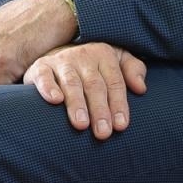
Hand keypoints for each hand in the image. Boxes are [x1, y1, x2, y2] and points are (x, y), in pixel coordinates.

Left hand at [0, 0, 78, 85]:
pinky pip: (4, 86)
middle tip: (15, 87)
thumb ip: (0, 36)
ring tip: (22, 87)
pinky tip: (28, 85)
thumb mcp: (13, 18)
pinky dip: (16, 89)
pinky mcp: (4, 61)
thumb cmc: (44, 13)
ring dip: (6, 87)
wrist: (60, 6)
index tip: (5, 80)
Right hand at [24, 42, 147, 139]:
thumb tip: (141, 88)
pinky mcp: (41, 67)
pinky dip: (48, 88)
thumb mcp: (116, 61)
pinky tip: (55, 100)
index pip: (115, 82)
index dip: (118, 104)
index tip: (121, 125)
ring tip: (81, 125)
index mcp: (104, 55)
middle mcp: (83, 56)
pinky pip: (44, 76)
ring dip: (76, 104)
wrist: (57, 49)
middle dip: (99, 110)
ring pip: (71, 83)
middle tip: (103, 133)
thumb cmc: (93, 65)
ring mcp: (62, 61)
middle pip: (94, 85)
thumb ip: (133, 70)